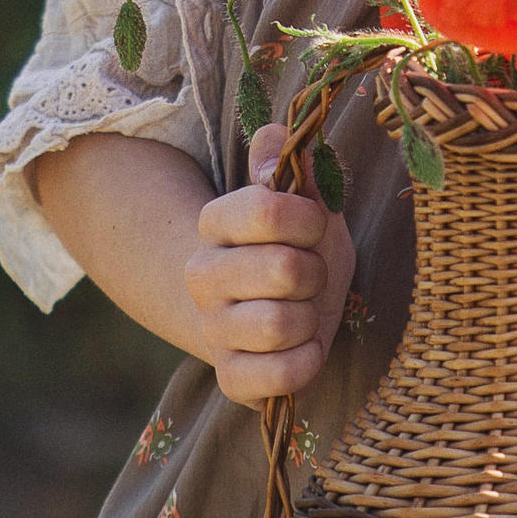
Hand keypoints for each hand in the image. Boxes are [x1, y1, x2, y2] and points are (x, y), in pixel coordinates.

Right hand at [184, 122, 354, 405]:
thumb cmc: (297, 245)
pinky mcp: (231, 378)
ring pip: (281, 324)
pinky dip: (305, 363)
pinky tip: (302, 348)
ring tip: (304, 311)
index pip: (268, 209)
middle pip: (284, 269)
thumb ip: (289, 161)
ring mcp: (212, 329)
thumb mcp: (303, 198)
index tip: (313, 225)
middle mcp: (200, 275)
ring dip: (312, 318)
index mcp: (214, 222)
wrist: (274, 307)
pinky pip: (280, 376)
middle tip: (310, 275)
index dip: (309, 217)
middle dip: (316, 272)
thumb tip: (280, 140)